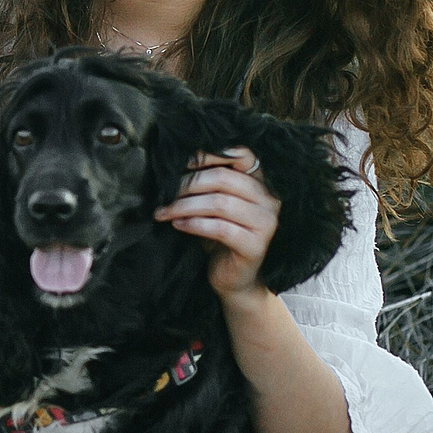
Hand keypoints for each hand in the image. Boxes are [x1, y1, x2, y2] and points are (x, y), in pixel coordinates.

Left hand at [152, 147, 276, 302]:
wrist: (233, 278)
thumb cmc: (220, 236)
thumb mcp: (214, 204)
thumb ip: (207, 183)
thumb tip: (173, 164)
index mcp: (261, 183)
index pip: (242, 154)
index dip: (210, 154)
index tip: (181, 162)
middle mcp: (269, 200)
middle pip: (224, 178)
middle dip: (188, 183)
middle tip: (164, 192)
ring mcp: (266, 223)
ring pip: (219, 203)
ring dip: (185, 205)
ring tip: (164, 211)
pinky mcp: (256, 246)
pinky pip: (220, 228)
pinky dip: (194, 224)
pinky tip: (178, 224)